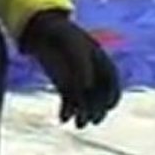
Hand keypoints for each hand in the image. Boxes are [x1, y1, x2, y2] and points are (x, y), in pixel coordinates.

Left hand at [18, 10, 120, 127]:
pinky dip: (67, 111)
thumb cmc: (63, 36)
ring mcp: (78, 80)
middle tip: (92, 119)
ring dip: (83, 114)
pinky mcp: (64, 86)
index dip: (111, 95)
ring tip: (78, 124)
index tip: (108, 104)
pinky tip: (63, 118)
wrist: (43, 30)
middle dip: (97, 110)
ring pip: (84, 102)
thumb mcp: (74, 48)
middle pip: (99, 96)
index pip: (112, 83)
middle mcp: (92, 73)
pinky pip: (69, 102)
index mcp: (101, 61)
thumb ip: (83, 67)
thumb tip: (87, 87)